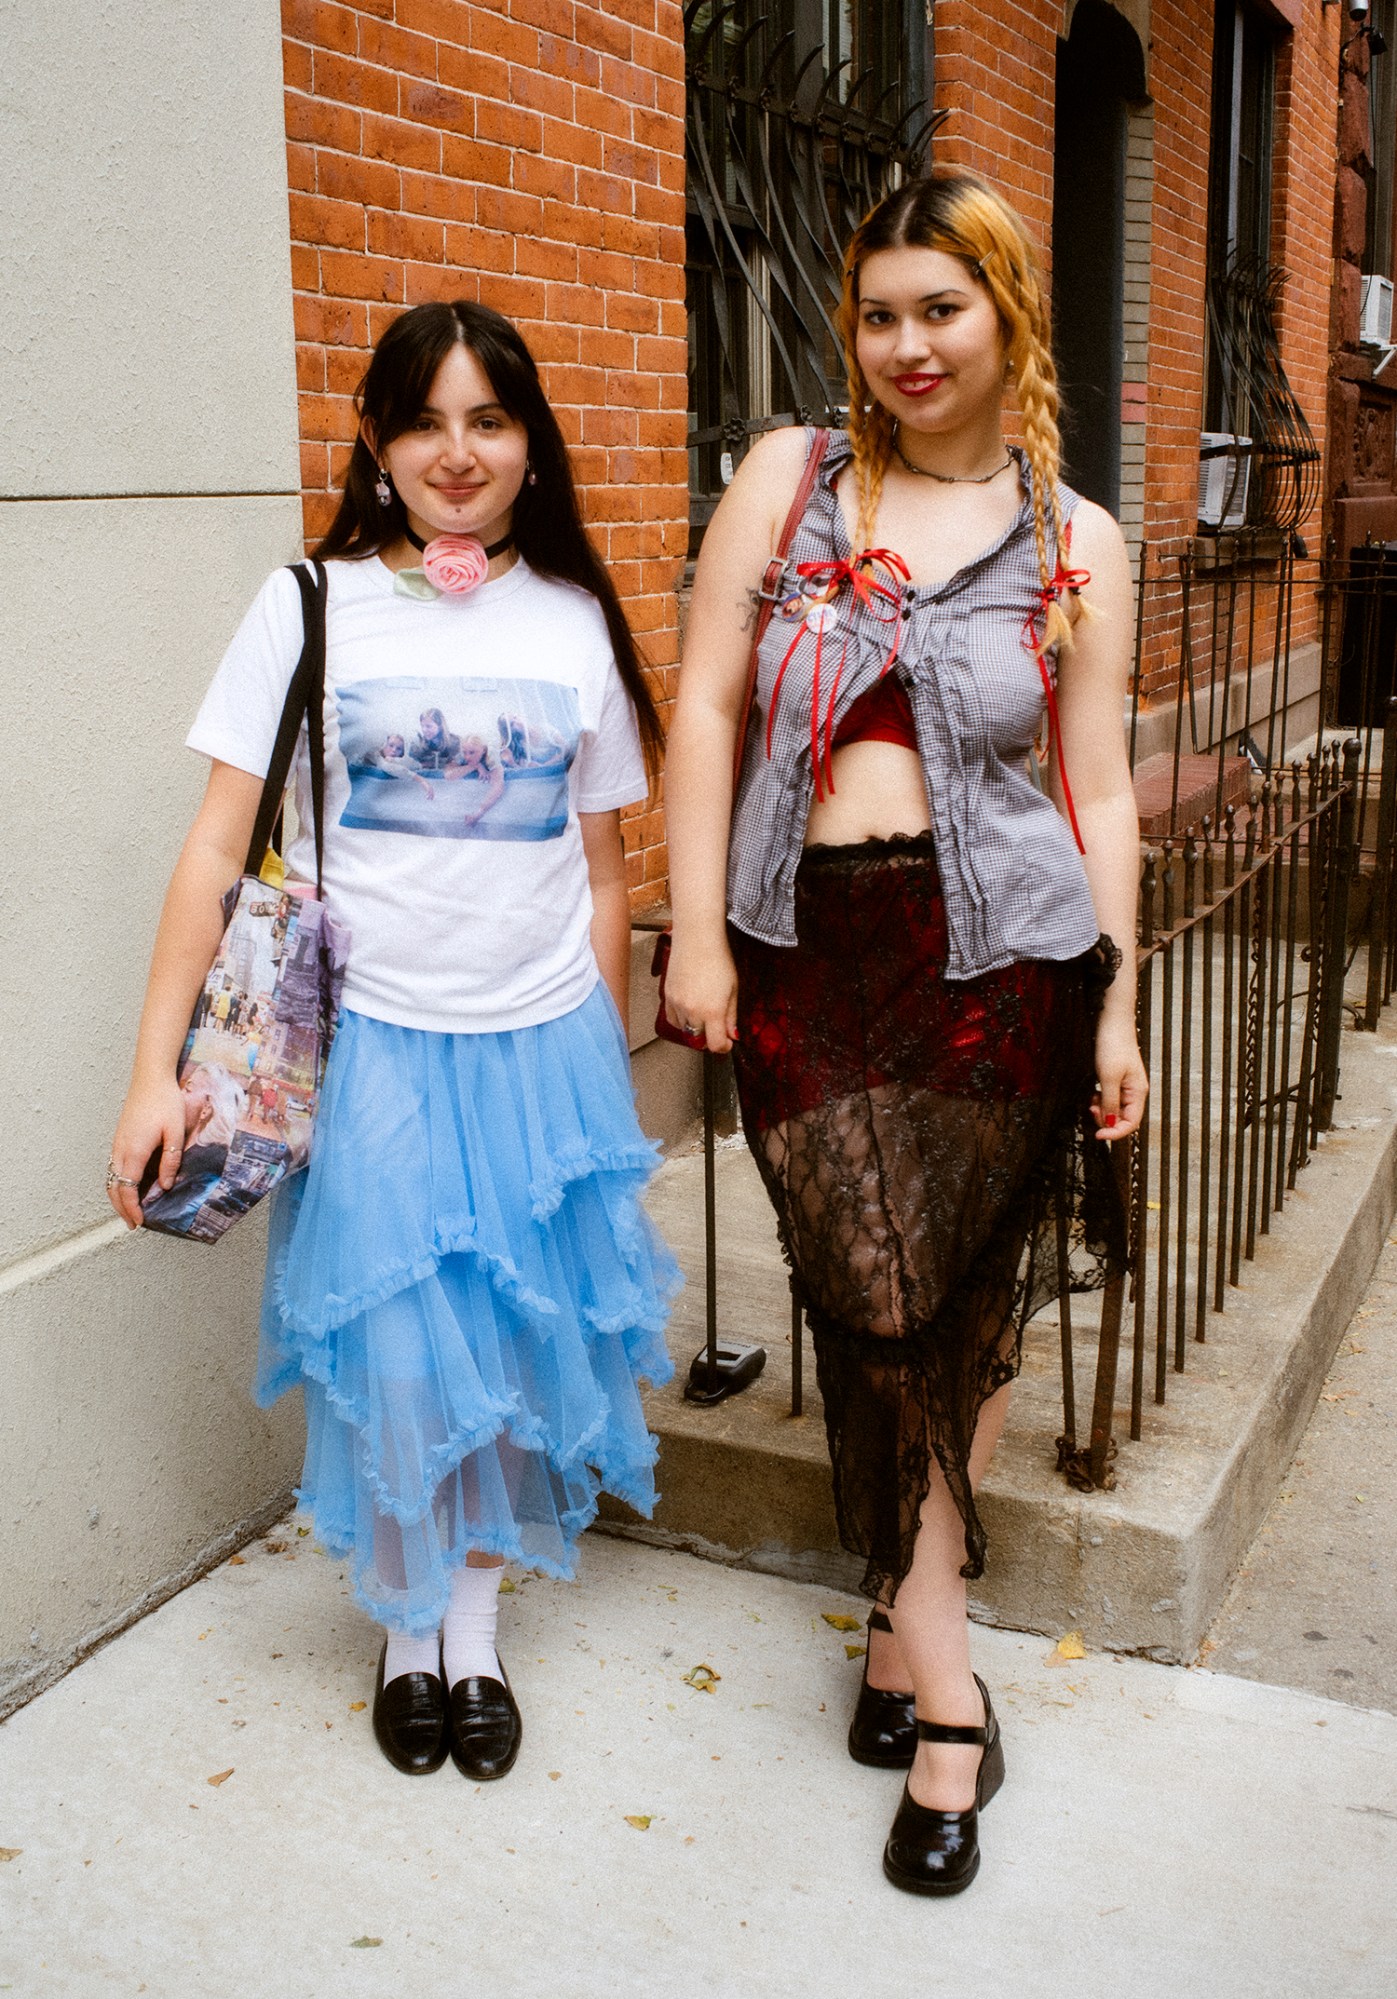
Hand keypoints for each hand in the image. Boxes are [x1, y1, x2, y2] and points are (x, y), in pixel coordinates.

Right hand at [108, 1076, 185, 1227]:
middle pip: (114, 1188)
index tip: (138, 1222)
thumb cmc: (165, 1102)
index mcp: (134, 1152)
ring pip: (111, 1178)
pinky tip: (129, 1186)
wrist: (150, 1078)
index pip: (127, 1189)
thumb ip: (171, 1161)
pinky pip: (114, 1167)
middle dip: (121, 1208)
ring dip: (118, 1196)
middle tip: (133, 1223)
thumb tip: (165, 1186)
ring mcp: (117, 1143)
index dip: (131, 1209)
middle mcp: (120, 1150)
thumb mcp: (176, 1132)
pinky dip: (118, 1183)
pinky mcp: (119, 1138)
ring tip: (130, 1209)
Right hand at [663, 935, 739, 1053]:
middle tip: (718, 1027)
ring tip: (704, 1014)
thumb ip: (731, 1015)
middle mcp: (692, 1011)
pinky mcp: (667, 996)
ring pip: (685, 1030)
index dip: (724, 1047)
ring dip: (695, 1028)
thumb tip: (733, 1035)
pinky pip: (672, 1019)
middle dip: (709, 1038)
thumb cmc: (718, 958)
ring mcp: (677, 1004)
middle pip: (699, 1040)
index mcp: (712, 1011)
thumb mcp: (733, 989)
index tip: (728, 1042)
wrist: (696, 938)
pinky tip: (690, 1010)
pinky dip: (681, 1020)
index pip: (716, 1045)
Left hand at [1091, 1011, 1147, 1141]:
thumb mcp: (1108, 1077)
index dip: (1115, 1132)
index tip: (1098, 1135)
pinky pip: (1109, 1098)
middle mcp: (1134, 1091)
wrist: (1112, 1021)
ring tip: (1092, 1100)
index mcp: (1138, 1092)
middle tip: (1092, 1110)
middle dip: (1105, 1119)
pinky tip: (1094, 1093)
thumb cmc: (1114, 1044)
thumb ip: (1110, 1103)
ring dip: (1102, 1109)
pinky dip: (1101, 1099)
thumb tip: (1110, 1124)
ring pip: (1114, 1109)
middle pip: (1122, 1118)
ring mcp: (1125, 1085)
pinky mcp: (1116, 1079)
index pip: (1131, 1123)